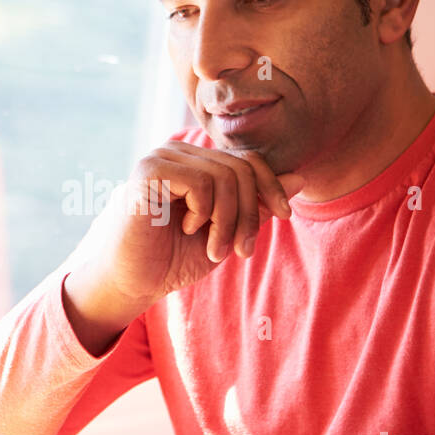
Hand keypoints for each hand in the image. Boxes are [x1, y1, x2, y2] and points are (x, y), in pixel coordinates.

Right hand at [63, 142, 303, 354]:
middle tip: (240, 250)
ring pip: (225, 176)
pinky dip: (204, 213)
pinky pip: (201, 182)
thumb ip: (259, 205)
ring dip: (228, 221)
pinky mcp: (149, 171)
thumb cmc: (174, 259)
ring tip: (214, 247)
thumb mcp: (228, 232)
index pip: (249, 159)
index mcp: (197, 162)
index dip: (272, 186)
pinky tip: (186, 229)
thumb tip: (301, 177)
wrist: (133, 282)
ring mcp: (162, 157)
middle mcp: (180, 152)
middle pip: (241, 168)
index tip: (285, 217)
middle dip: (250, 213)